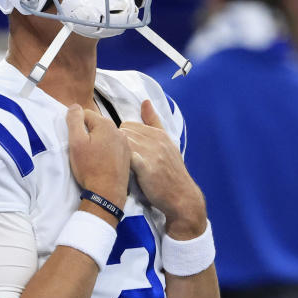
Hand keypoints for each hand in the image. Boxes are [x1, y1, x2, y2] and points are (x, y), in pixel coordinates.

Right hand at [66, 104, 129, 209]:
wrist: (107, 193)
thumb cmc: (90, 168)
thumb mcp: (76, 142)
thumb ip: (74, 120)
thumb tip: (74, 107)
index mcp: (105, 125)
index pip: (85, 114)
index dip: (76, 126)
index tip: (75, 141)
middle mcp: (118, 131)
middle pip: (96, 125)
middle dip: (87, 134)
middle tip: (82, 151)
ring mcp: (125, 144)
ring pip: (105, 136)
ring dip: (97, 143)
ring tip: (92, 158)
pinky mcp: (127, 156)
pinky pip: (113, 147)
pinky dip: (106, 152)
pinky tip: (101, 163)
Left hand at [121, 100, 205, 237]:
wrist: (182, 197)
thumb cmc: (170, 172)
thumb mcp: (166, 143)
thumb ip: (154, 122)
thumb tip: (145, 101)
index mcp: (158, 133)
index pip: (128, 124)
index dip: (122, 138)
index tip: (122, 150)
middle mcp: (156, 140)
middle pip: (122, 132)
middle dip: (117, 144)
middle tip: (116, 159)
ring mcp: (152, 153)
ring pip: (122, 142)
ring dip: (117, 153)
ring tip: (116, 165)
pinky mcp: (147, 168)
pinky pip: (128, 156)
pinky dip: (121, 160)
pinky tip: (119, 169)